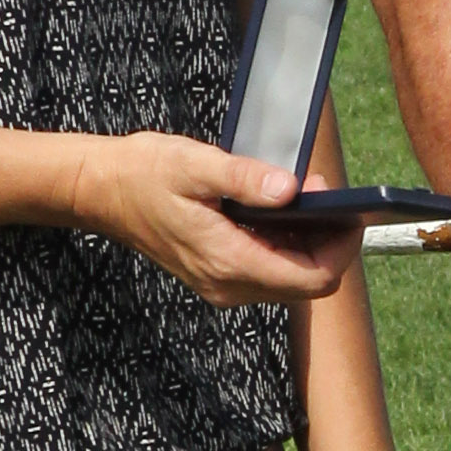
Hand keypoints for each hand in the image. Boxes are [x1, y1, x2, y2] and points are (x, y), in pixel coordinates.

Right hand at [64, 131, 358, 306]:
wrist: (101, 190)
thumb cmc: (144, 174)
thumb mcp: (197, 165)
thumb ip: (247, 178)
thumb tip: (292, 189)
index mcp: (227, 262)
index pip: (313, 277)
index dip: (341, 246)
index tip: (348, 208)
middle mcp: (228, 284)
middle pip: (308, 281)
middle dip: (329, 240)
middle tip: (324, 192)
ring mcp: (222, 283)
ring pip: (291, 277)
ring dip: (309, 240)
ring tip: (304, 193)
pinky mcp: (219, 273)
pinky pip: (270, 267)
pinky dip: (287, 241)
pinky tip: (281, 207)